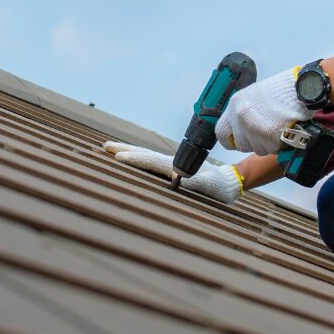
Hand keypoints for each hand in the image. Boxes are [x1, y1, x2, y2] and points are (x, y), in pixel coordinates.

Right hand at [103, 142, 242, 204]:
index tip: (117, 156)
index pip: (150, 161)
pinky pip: (150, 162)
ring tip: (112, 149)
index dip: (134, 159)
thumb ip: (192, 182)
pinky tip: (132, 159)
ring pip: (145, 156)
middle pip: (143, 153)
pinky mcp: (172, 169)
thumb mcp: (207, 187)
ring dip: (128, 152)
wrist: (229, 182)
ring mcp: (170, 165)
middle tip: (104, 145)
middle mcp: (170, 163)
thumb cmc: (218, 188)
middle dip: (124, 149)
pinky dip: (137, 158)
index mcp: (175, 166)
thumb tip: (174, 178)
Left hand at [216, 68, 313, 153]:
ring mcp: (255, 130)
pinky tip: (285, 130)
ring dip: (267, 143)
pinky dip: (279, 144)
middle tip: (265, 132)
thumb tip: (239, 127)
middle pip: (241, 145)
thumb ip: (242, 112)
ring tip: (277, 127)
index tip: (237, 139)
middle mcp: (241, 119)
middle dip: (252, 142)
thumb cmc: (281, 90)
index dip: (231, 139)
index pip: (221, 133)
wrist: (301, 90)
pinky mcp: (271, 139)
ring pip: (257, 149)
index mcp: (235, 105)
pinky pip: (272, 149)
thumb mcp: (253, 95)